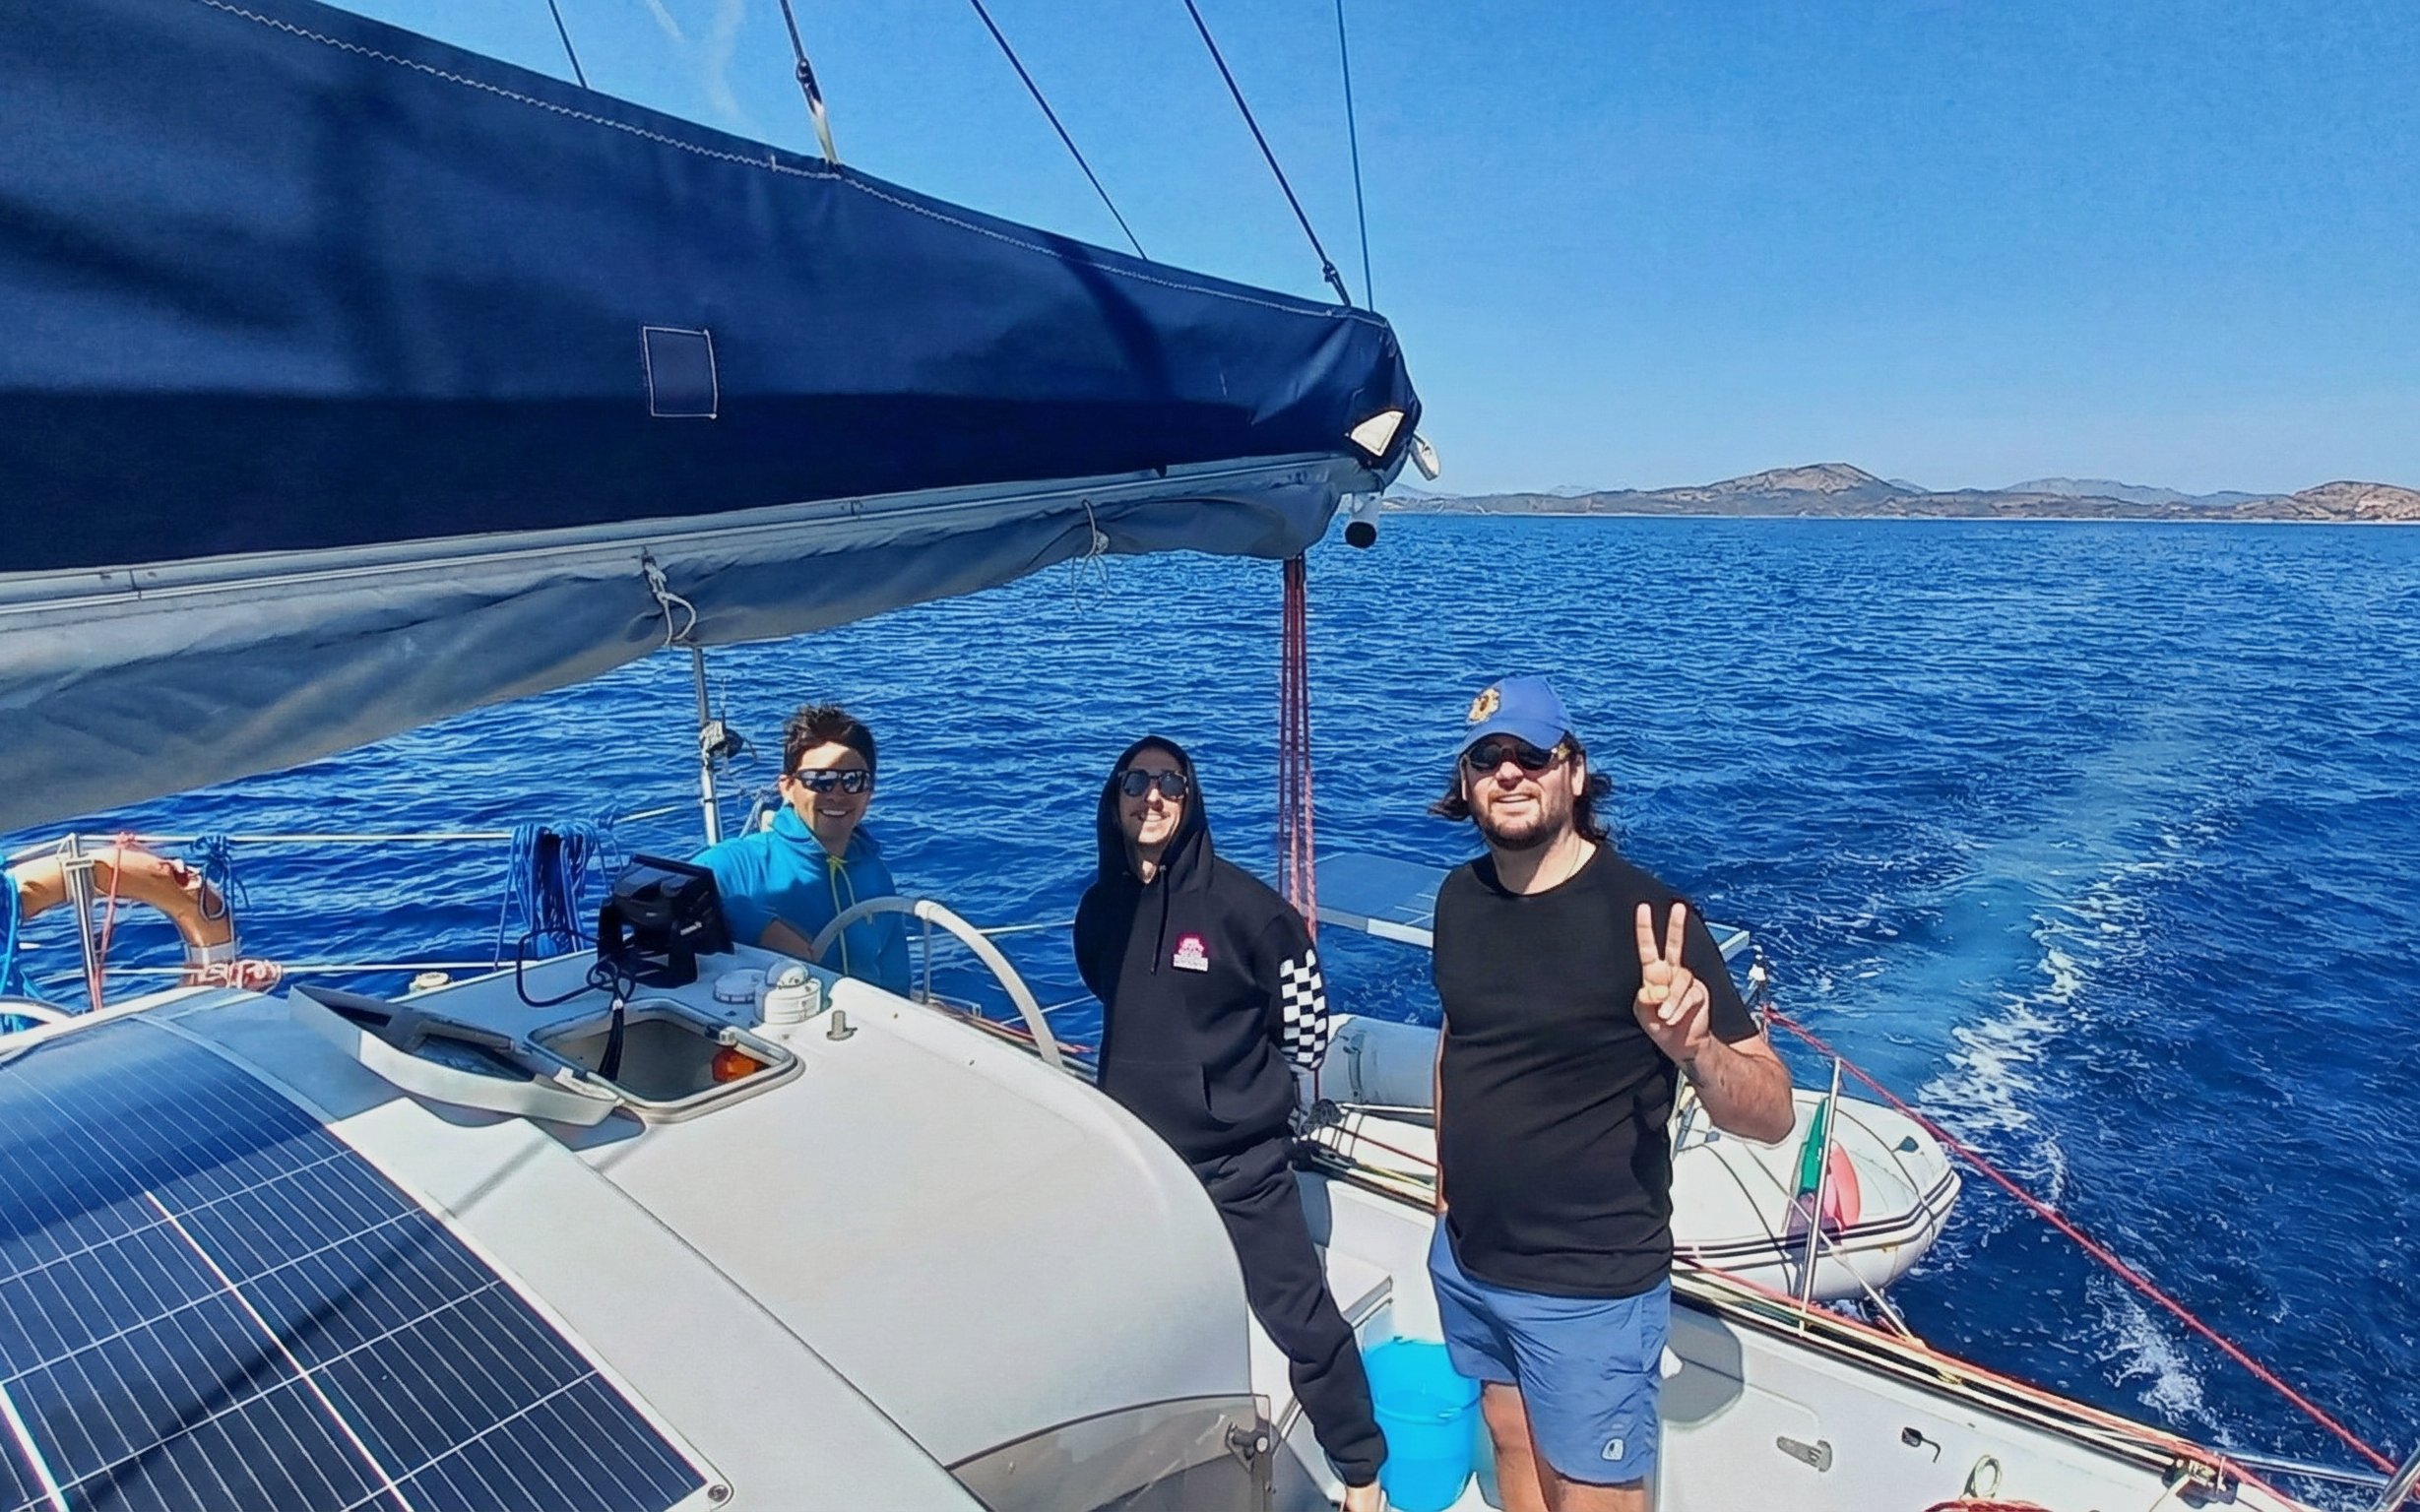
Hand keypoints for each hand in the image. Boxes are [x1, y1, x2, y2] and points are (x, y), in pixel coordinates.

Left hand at [1633, 901, 1712, 1065]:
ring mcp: (1687, 982)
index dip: (1645, 928)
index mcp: (1654, 975)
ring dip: (1671, 1000)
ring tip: (1665, 1017)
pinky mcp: (1699, 993)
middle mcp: (1672, 973)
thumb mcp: (1643, 1013)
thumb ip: (1645, 999)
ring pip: (1679, 980)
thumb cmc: (1661, 1027)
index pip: (1648, 947)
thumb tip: (1654, 988)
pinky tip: (1673, 1018)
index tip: (1643, 908)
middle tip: (1678, 907)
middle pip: (1675, 946)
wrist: (1683, 1045)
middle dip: (1676, 926)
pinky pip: (1688, 995)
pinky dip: (1678, 1008)